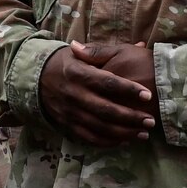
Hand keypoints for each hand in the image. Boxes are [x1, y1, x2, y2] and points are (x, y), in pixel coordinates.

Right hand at [38, 41, 155, 146]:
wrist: (36, 78)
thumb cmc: (67, 63)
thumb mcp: (83, 53)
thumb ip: (112, 53)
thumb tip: (142, 45)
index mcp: (79, 73)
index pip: (108, 83)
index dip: (129, 89)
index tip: (148, 95)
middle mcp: (74, 94)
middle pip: (106, 109)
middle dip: (130, 117)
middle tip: (150, 121)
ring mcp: (70, 112)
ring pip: (100, 127)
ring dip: (124, 133)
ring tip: (144, 134)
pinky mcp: (67, 125)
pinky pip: (89, 138)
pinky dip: (108, 142)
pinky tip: (125, 142)